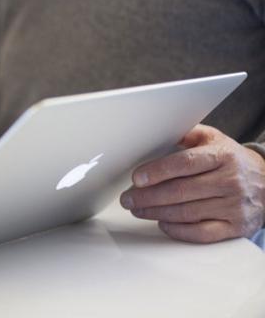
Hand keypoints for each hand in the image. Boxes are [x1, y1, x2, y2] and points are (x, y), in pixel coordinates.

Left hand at [120, 124, 264, 242]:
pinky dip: (177, 230)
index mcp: (222, 156)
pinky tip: (161, 223)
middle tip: (127, 198)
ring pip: (187, 213)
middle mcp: (230, 181)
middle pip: (180, 191)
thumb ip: (187, 134)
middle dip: (147, 196)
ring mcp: (234, 206)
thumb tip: (157, 131)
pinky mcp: (236, 227)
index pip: (184, 163)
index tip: (136, 178)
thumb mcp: (214, 139)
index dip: (157, 171)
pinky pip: (201, 233)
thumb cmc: (232, 160)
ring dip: (155, 212)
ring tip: (137, 209)